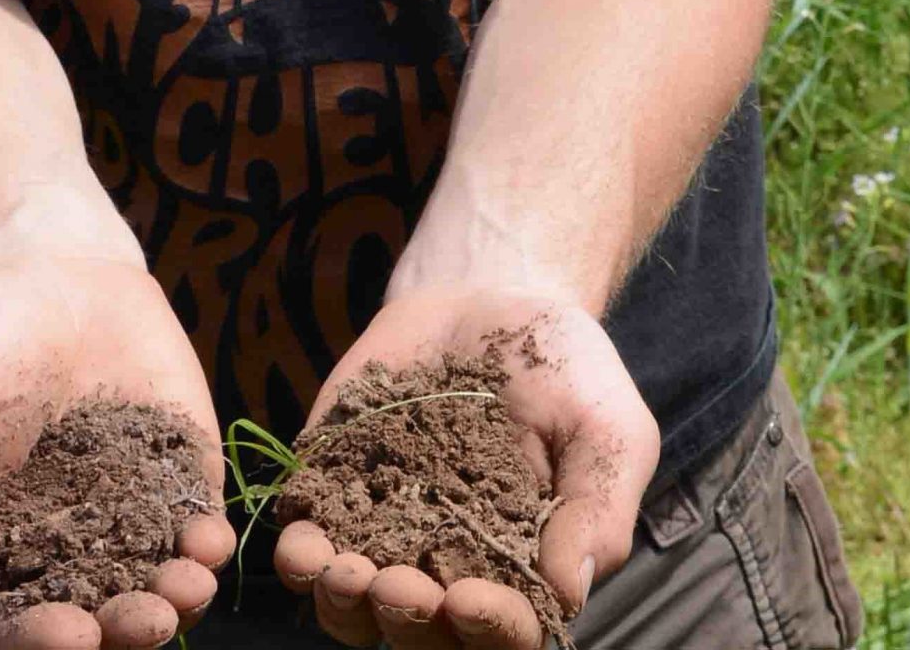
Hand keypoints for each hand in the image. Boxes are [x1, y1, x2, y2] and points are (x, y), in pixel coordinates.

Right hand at [0, 252, 234, 649]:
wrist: (40, 263)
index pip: (10, 625)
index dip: (38, 644)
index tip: (69, 639)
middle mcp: (57, 553)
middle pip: (92, 618)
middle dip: (122, 631)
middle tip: (144, 624)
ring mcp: (124, 516)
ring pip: (152, 583)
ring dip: (175, 601)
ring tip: (186, 590)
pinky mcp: (175, 476)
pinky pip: (195, 523)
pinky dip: (207, 543)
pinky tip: (210, 540)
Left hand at [274, 286, 658, 649]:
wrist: (491, 293)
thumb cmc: (566, 368)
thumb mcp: (609, 428)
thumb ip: (598, 511)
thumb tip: (565, 591)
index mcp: (523, 573)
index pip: (506, 633)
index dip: (487, 629)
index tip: (466, 598)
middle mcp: (452, 569)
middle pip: (422, 636)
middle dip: (406, 620)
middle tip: (397, 583)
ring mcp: (388, 533)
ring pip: (354, 608)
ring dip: (342, 603)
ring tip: (337, 570)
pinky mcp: (335, 488)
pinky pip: (308, 538)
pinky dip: (300, 548)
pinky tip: (302, 536)